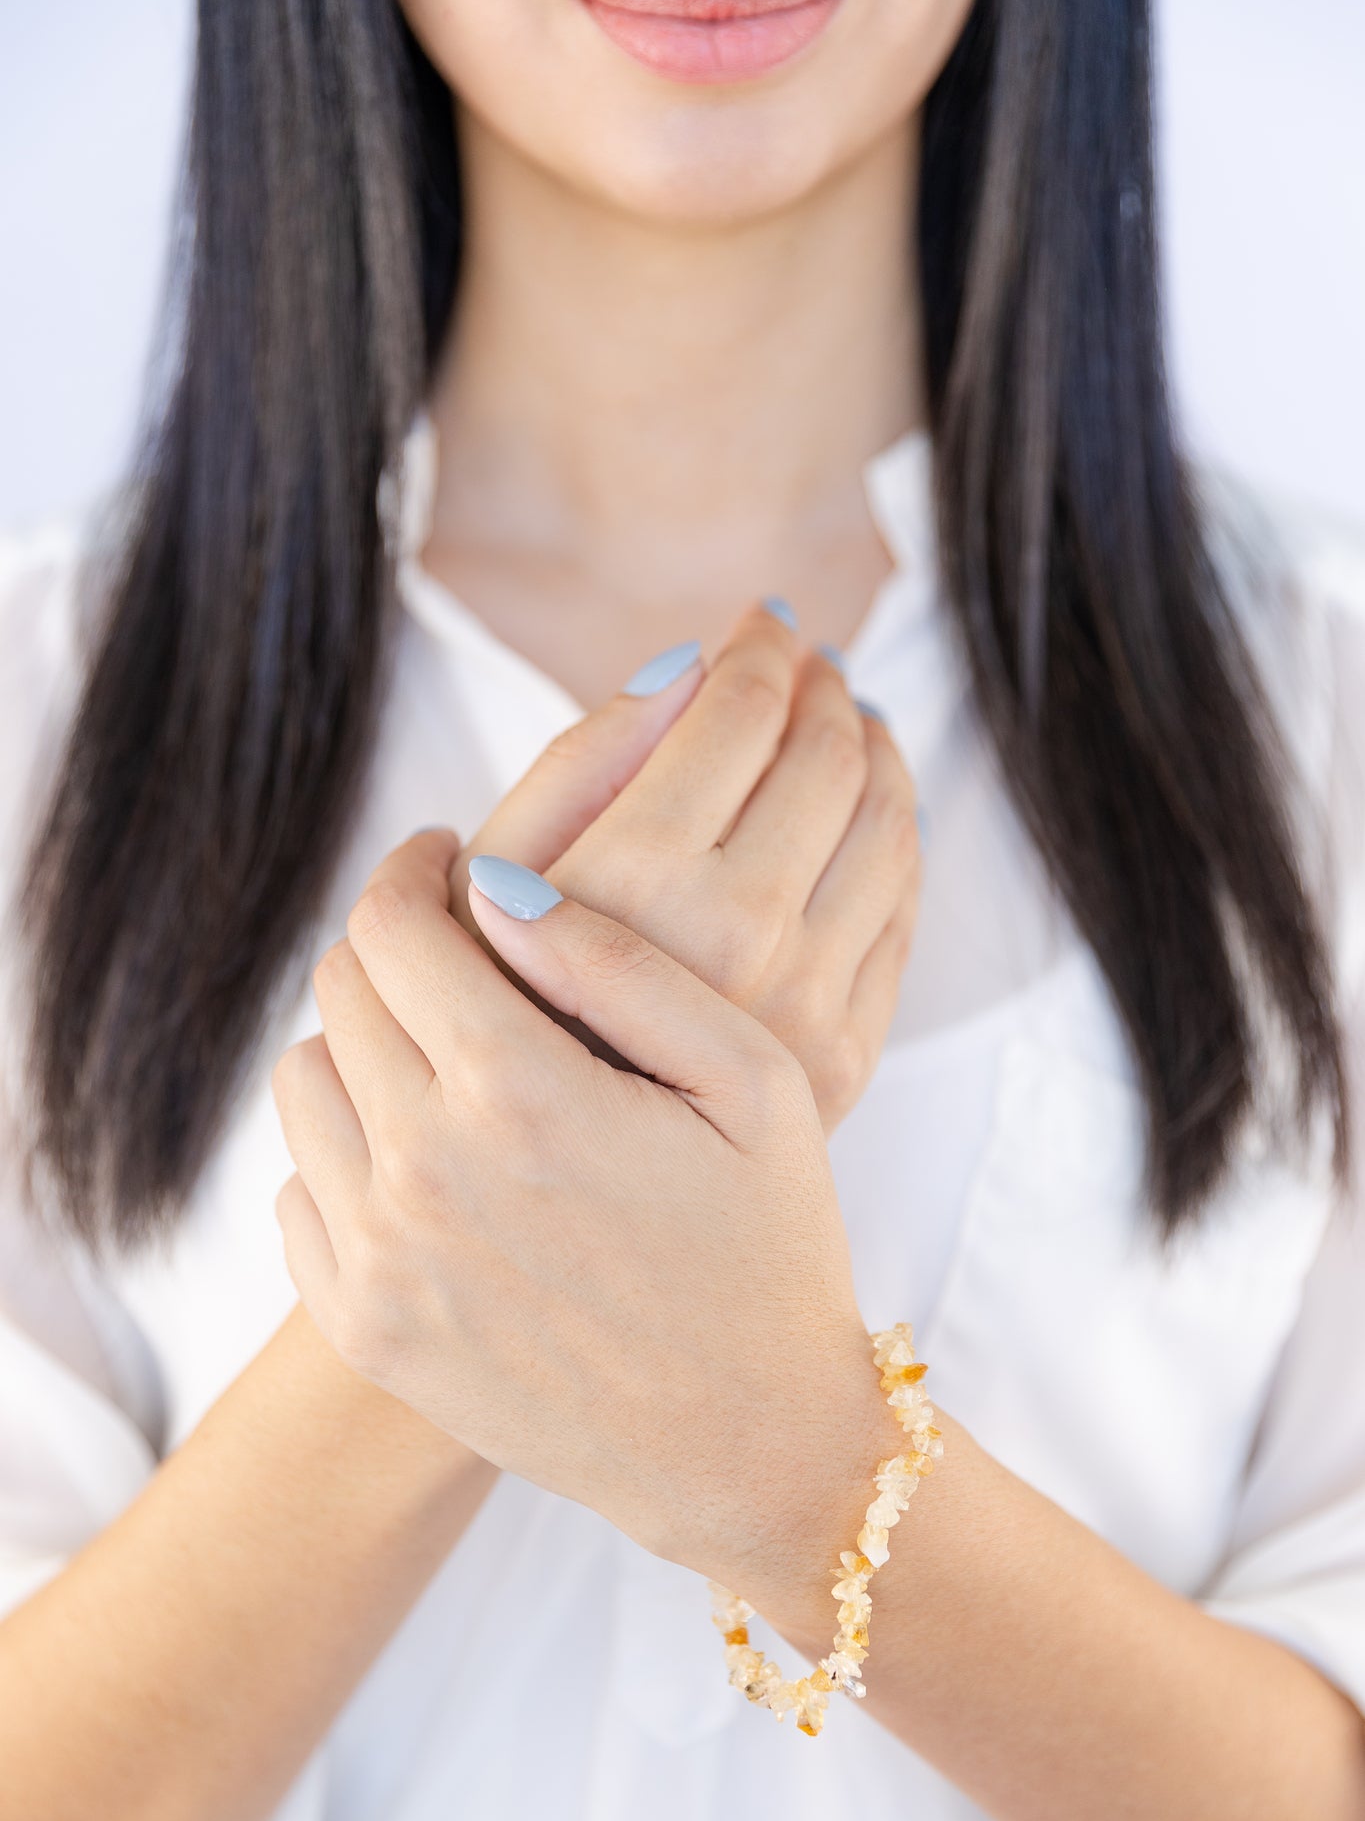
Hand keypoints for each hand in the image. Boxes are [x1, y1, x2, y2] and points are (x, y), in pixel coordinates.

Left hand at [272, 832, 889, 1600]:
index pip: (392, 925)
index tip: (448, 863)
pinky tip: (436, 1166)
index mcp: (519, 1093)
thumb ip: (617, 962)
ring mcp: (380, 1261)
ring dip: (364, 1046)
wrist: (750, 1448)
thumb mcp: (750, 1079)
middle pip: (340, 990)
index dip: (415, 869)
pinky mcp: (365, 1329)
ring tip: (451, 1061)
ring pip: (304, 1081)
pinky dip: (349, 1154)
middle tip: (463, 956)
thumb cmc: (771, 1250)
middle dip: (399, 948)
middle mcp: (424, 1172)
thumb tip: (495, 886)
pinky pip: (299, 1189)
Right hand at [453, 603, 921, 1128]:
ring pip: (887, 825)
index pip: (740, 709)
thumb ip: (582, 763)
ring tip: (848, 725)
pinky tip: (865, 817)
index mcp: (635, 880)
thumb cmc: (494, 1020)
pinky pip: (903, 911)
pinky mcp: (848, 1056)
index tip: (760, 625)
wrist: (552, 1195)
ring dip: (876, 753)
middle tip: (810, 665)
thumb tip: (687, 663)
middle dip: (823, 688)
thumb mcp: (492, 880)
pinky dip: (896, 841)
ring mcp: (806, 1003)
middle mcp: (736, 935)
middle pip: (831, 754)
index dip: (758, 648)